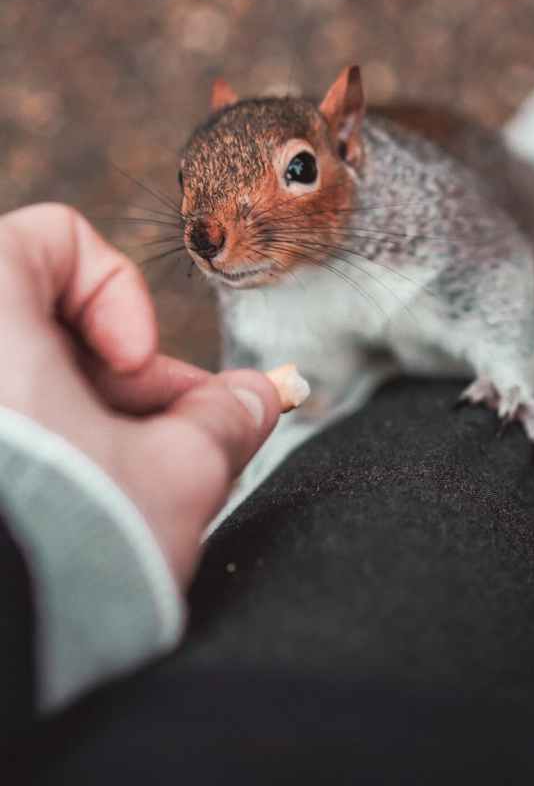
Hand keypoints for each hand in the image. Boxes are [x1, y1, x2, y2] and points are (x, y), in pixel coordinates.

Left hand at [0, 203, 281, 586]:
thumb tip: (257, 398)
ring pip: (30, 388)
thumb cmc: (75, 545)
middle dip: (129, 384)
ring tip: (145, 482)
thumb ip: (226, 420)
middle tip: (179, 437)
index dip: (120, 295)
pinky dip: (55, 452)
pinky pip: (14, 429)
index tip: (137, 369)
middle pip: (49, 328)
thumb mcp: (178, 472)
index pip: (53, 240)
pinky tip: (97, 503)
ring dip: (96, 424)